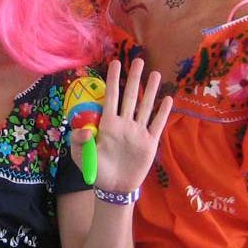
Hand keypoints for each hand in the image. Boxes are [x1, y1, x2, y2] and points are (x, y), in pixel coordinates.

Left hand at [72, 58, 172, 192]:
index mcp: (108, 124)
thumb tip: (80, 130)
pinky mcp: (149, 143)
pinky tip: (168, 99)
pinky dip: (162, 113)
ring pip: (145, 107)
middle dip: (134, 79)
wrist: (113, 187)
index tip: (115, 63)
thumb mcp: (82, 156)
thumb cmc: (96, 169)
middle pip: (130, 97)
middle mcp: (124, 124)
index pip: (111, 97)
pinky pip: (157, 124)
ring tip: (156, 74)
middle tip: (139, 60)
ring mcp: (138, 132)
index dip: (113, 80)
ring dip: (150, 91)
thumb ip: (79, 142)